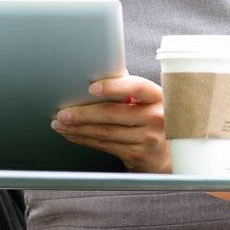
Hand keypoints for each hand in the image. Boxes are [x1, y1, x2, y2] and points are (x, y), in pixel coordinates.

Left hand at [51, 74, 171, 172]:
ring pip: (105, 131)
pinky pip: (105, 145)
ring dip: (78, 128)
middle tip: (63, 112)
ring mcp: (148, 138)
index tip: (92, 88)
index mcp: (158, 97)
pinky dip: (85, 139)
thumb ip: (128, 90)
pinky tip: (73, 134)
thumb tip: (96, 75)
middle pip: (113, 113)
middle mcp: (157, 117)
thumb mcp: (148, 102)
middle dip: (83, 113)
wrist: (167, 154)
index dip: (113, 87)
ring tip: (61, 123)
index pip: (136, 87)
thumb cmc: (152, 121)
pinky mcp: (138, 154)